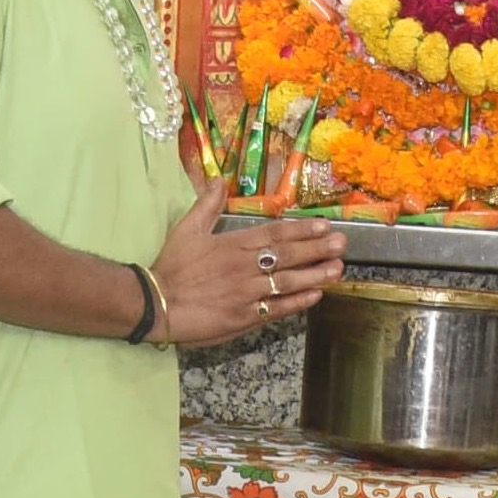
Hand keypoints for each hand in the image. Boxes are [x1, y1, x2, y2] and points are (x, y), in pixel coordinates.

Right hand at [154, 178, 337, 342]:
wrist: (156, 303)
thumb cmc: (171, 266)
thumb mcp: (186, 229)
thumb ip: (206, 205)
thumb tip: (217, 180)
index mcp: (234, 244)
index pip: (275, 235)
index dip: (302, 230)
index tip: (324, 226)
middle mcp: (245, 267)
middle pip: (288, 256)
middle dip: (317, 249)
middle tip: (341, 244)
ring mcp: (247, 293)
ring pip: (288, 282)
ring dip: (315, 275)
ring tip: (337, 269)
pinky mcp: (244, 317)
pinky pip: (277, 309)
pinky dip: (297, 302)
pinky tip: (315, 296)